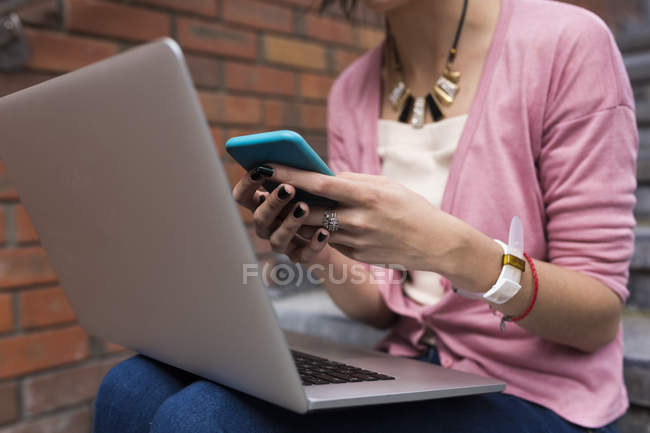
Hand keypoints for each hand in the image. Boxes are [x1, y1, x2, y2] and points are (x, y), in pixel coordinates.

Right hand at [231, 167, 332, 264]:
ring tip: (304, 208)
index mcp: (262, 204)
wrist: (335, 229)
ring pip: (277, 239)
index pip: (242, 196)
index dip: (247, 184)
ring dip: (289, 223)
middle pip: (260, 217)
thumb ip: (298, 175)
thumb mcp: (307, 185)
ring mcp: (281, 243)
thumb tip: (299, 158)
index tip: (260, 170)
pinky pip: (303, 254)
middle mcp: (267, 226)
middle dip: (273, 202)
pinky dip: (313, 244)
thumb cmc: (317, 199)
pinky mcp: (300, 256)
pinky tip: (324, 232)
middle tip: (288, 188)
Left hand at [265, 164, 472, 273]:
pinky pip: (329, 240)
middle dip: (283, 200)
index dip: (288, 175)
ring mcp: (356, 241)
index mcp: (366, 195)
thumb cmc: (411, 207)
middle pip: (307, 210)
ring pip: (313, 228)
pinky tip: (314, 221)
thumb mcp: (386, 185)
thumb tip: (323, 178)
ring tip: (283, 203)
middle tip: (263, 188)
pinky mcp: (356, 255)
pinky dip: (319, 230)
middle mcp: (358, 220)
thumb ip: (353, 181)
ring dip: (296, 216)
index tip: (266, 166)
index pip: (318, 184)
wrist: (435, 243)